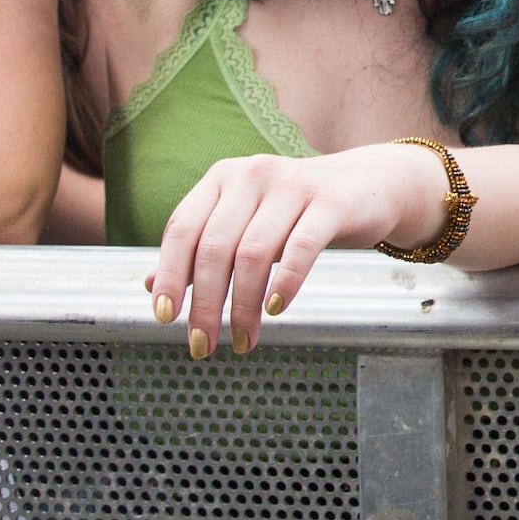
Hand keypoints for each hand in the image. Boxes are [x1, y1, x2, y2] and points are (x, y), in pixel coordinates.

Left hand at [144, 142, 440, 358]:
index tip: (165, 318)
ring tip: (243, 339)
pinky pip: (301, 248)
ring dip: (244, 306)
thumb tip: (150, 286)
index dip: (169, 275)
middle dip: (206, 303)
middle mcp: (252, 175)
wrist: (368, 186)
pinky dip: (284, 284)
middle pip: (215, 247)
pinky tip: (275, 310)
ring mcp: (292, 185)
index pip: (182, 228)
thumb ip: (202, 250)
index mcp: (222, 178)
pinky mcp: (330, 202)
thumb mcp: (245, 223)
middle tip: (203, 344)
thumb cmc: (296, 211)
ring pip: (254, 253)